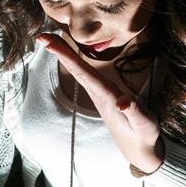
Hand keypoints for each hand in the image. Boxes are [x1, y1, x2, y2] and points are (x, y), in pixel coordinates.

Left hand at [36, 32, 165, 174]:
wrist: (137, 150)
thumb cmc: (142, 135)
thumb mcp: (144, 125)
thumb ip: (135, 113)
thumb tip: (123, 102)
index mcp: (107, 97)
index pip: (84, 74)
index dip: (67, 57)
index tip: (50, 44)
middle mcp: (99, 94)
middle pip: (76, 69)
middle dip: (59, 52)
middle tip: (41, 36)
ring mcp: (99, 94)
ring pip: (78, 70)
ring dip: (64, 55)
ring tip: (49, 39)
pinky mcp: (102, 94)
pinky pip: (84, 73)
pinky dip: (74, 61)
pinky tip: (68, 54)